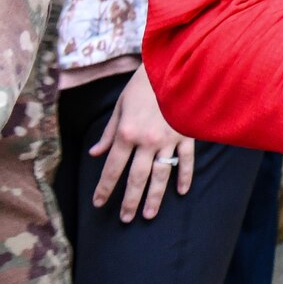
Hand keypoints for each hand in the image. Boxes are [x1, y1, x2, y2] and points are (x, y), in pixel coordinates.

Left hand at [91, 64, 192, 222]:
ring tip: (148, 214)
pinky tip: (181, 191)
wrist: (177, 65)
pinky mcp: (187, 134)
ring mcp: (169, 139)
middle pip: (136, 178)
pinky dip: (185, 176)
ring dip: (154, 197)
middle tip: (125, 219)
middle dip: (129, 201)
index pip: (112, 168)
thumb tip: (95, 154)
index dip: (104, 188)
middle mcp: (147, 141)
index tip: (99, 203)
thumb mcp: (121, 104)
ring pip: (160, 174)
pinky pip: (186, 159)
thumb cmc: (145, 83)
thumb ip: (109, 132)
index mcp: (127, 133)